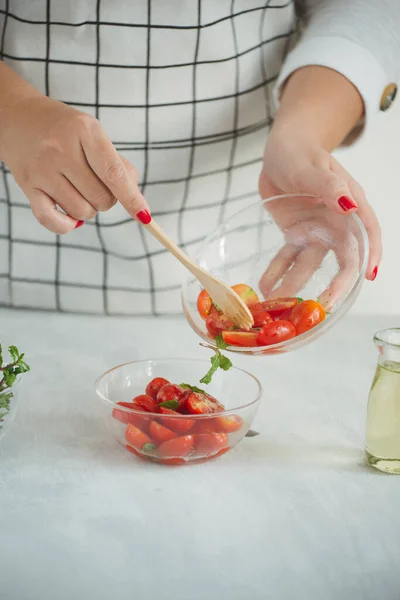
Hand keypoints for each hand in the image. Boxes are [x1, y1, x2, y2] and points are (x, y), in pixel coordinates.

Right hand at [1, 94, 148, 232]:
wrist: (16, 116)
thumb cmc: (64, 128)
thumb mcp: (93, 133)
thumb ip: (117, 163)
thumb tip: (135, 199)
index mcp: (85, 131)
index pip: (113, 173)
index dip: (131, 198)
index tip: (144, 215)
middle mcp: (61, 149)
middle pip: (101, 198)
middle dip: (107, 200)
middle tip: (96, 185)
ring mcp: (42, 169)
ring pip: (81, 212)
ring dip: (88, 210)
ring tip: (80, 192)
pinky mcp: (27, 186)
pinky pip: (52, 221)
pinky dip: (67, 225)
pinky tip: (70, 216)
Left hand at [258, 133, 380, 308]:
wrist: (279, 152)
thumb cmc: (300, 152)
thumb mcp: (311, 166)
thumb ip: (328, 186)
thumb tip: (350, 205)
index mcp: (350, 203)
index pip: (368, 233)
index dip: (372, 255)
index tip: (367, 278)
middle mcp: (337, 223)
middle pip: (343, 258)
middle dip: (336, 284)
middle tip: (324, 306)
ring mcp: (316, 231)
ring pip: (310, 264)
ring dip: (297, 284)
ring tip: (281, 303)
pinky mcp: (296, 236)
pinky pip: (287, 258)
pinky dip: (277, 273)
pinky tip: (266, 287)